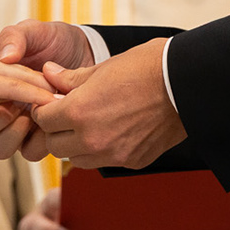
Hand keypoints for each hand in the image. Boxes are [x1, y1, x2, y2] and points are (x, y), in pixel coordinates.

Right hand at [0, 21, 94, 153]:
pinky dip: (39, 140)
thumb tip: (5, 58)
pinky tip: (51, 122)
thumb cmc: (57, 41)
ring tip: (33, 114)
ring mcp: (20, 124)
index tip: (4, 89)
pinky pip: (29, 152)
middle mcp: (1, 107)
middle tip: (15, 105)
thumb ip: (15, 37)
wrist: (88, 51)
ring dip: (12, 134)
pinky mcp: (41, 136)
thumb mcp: (35, 31)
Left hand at [22, 38, 186, 168]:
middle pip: (54, 145)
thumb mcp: (102, 67)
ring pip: (77, 159)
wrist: (186, 83)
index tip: (52, 102)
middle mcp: (93, 139)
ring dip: (76, 144)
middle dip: (57, 130)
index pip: (43, 120)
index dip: (45, 109)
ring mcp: (114, 154)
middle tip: (68, 113)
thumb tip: (48, 73)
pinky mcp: (133, 162)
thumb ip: (70, 78)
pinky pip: (105, 162)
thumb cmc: (145, 68)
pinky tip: (114, 130)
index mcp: (80, 112)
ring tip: (90, 123)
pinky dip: (102, 151)